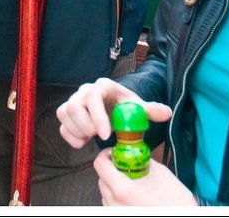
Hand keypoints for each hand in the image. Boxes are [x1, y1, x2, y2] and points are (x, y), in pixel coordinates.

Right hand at [56, 77, 171, 147]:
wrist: (115, 107)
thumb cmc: (126, 106)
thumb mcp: (139, 108)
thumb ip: (151, 110)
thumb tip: (166, 112)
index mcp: (103, 87)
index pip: (93, 96)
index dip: (97, 116)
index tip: (106, 135)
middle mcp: (84, 91)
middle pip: (73, 105)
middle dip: (85, 125)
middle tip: (100, 136)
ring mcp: (74, 101)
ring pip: (64, 114)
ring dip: (77, 131)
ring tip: (91, 139)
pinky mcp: (67, 113)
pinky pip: (61, 125)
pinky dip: (70, 136)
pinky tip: (83, 142)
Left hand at [94, 149, 197, 206]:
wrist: (185, 216)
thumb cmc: (176, 202)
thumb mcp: (160, 172)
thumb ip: (141, 160)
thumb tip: (134, 152)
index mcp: (123, 190)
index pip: (100, 164)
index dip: (105, 154)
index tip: (114, 152)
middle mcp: (116, 204)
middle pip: (101, 179)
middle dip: (111, 170)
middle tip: (125, 166)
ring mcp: (117, 213)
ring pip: (105, 194)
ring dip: (113, 185)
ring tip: (132, 184)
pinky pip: (111, 206)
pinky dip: (117, 199)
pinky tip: (133, 197)